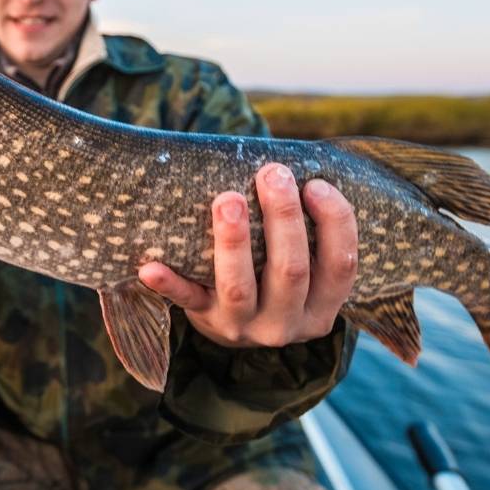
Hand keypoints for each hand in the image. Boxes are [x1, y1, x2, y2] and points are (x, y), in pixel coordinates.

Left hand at [138, 162, 357, 347]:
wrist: (234, 321)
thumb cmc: (273, 269)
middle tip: (272, 174)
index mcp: (321, 306)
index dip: (334, 222)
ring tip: (227, 200)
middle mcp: (286, 323)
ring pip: (239, 287)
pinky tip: (149, 267)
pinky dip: (168, 285)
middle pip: (291, 271)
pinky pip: (185, 301)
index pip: (341, 265)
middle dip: (283, 219)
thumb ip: (307, 226)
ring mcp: (243, 326)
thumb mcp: (304, 261)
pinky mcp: (204, 320)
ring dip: (233, 242)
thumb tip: (293, 163)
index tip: (316, 184)